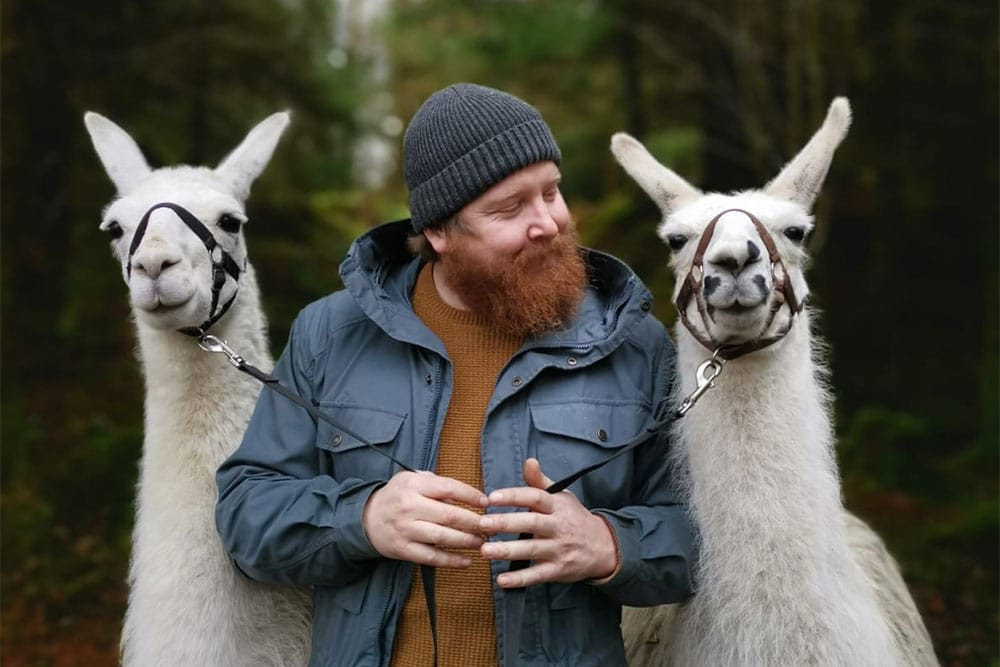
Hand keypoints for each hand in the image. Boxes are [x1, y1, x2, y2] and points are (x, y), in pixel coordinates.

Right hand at [362, 470, 488, 567]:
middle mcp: (409, 506)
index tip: (486, 503)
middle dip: (475, 522)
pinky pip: (431, 557)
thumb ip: (436, 484)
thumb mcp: (412, 480)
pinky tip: (467, 561)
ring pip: (443, 537)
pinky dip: (451, 561)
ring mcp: (405, 529)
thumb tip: (468, 495)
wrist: (366, 518)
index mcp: (414, 485)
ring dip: (467, 541)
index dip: (471, 495)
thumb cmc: (397, 496)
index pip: (449, 488)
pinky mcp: (402, 549)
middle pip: (450, 515)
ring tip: (482, 542)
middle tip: (491, 526)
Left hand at [478, 458, 618, 587]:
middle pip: (532, 523)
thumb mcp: (562, 497)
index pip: (535, 497)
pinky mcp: (558, 570)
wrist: (603, 546)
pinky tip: (501, 580)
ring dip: (508, 551)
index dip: (513, 496)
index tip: (491, 497)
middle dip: (506, 523)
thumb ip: (540, 482)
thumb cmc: (573, 518)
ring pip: (532, 550)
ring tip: (485, 550)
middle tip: (483, 524)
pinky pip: (538, 575)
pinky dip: (520, 579)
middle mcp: (558, 526)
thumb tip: (529, 461)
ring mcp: (559, 549)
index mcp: (557, 506)